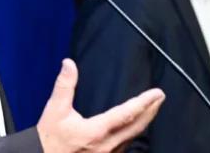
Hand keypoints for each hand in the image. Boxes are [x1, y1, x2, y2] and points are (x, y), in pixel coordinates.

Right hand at [37, 59, 164, 152]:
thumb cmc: (49, 140)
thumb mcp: (54, 110)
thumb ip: (64, 86)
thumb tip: (69, 64)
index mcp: (96, 132)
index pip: (126, 114)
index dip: (143, 103)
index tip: (156, 93)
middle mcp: (107, 146)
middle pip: (136, 127)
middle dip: (150, 111)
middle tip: (160, 98)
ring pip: (132, 138)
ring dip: (144, 123)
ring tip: (151, 110)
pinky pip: (125, 146)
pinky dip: (133, 134)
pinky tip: (134, 128)